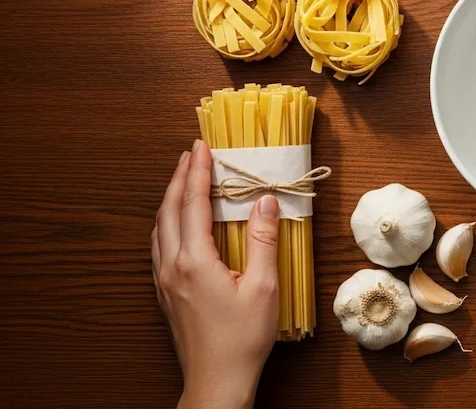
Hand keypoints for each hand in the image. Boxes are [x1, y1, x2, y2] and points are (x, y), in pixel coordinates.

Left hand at [152, 140, 279, 408]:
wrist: (217, 380)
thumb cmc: (242, 338)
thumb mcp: (264, 287)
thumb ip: (262, 240)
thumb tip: (264, 201)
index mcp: (195, 261)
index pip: (193, 204)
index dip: (197, 172)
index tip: (202, 147)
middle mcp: (172, 266)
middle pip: (169, 210)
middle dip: (180, 178)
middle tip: (191, 154)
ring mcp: (164, 281)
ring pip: (160, 227)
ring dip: (171, 198)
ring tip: (183, 180)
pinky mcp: (165, 293)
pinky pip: (160, 246)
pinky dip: (167, 222)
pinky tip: (176, 223)